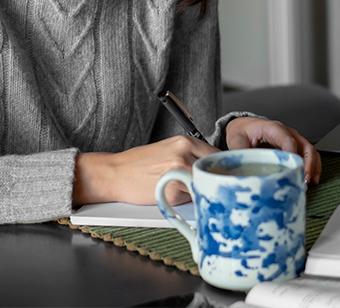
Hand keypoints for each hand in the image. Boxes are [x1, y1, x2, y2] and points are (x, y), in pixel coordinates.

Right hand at [72, 135, 217, 205]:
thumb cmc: (140, 163)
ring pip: (205, 184)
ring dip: (202, 189)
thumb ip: (191, 154)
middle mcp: (184, 155)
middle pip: (215, 170)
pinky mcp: (173, 192)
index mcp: (185, 141)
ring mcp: (179, 174)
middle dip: (214, 179)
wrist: (116, 173)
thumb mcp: (169, 148)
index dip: (221, 166)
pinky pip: (192, 197)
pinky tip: (176, 194)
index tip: (222, 173)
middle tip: (212, 184)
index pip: (217, 154)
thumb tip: (213, 165)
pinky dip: (188, 199)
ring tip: (189, 189)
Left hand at [224, 117, 321, 183]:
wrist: (244, 127)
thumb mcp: (236, 140)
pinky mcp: (295, 147)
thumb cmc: (242, 131)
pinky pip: (309, 155)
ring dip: (312, 165)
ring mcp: (293, 138)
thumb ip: (240, 152)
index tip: (293, 166)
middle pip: (303, 145)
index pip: (287, 139)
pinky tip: (312, 179)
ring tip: (310, 181)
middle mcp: (286, 132)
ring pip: (310, 150)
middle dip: (307, 162)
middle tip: (304, 177)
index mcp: (272, 128)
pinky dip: (313, 166)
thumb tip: (243, 168)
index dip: (292, 152)